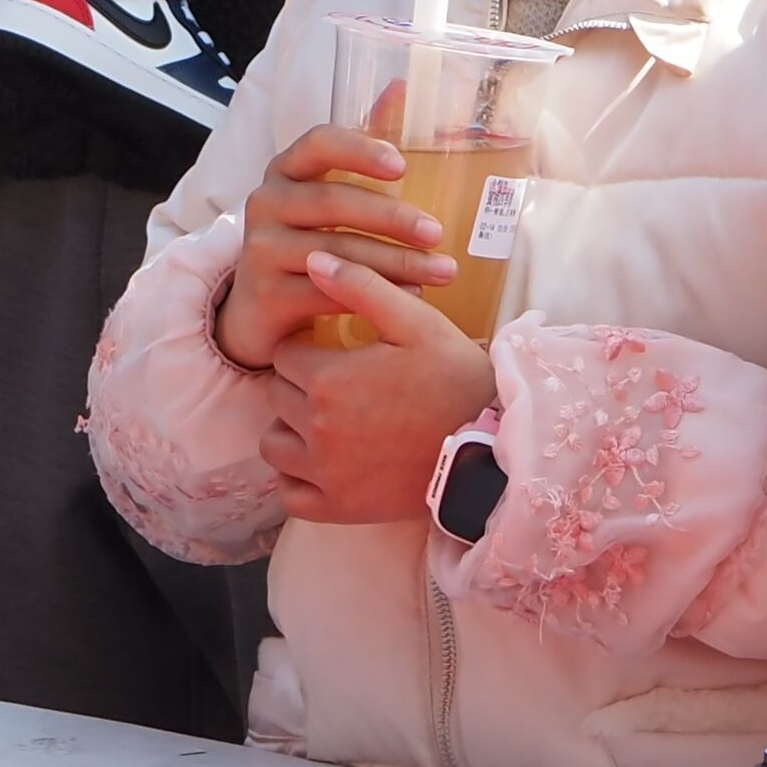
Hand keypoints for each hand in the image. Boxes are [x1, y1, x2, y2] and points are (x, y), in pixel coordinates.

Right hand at [218, 120, 464, 367]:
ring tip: (440, 271)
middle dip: (391, 217)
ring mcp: (259, 250)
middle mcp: (265, 203)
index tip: (401, 165)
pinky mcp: (264, 296)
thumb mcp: (326, 190)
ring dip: (395, 263)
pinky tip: (409, 298)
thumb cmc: (305, 239)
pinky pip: (326, 293)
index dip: (359, 150)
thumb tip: (401, 86)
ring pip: (336, 252)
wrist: (259, 310)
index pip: (318, 143)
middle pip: (332, 202)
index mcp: (285, 170)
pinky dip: (371, 296)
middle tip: (437, 232)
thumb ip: (361, 145)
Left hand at [256, 282, 493, 521]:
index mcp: (328, 379)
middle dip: (300, 386)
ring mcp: (325, 473)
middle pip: (277, 397)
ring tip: (325, 423)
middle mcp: (317, 428)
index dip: (305, 350)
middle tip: (337, 386)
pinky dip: (298, 480)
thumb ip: (361, 286)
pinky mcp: (338, 509)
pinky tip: (324, 464)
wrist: (491, 449)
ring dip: (291, 431)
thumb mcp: (416, 321)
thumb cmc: (456, 379)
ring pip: (275, 446)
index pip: (284, 356)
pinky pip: (290, 495)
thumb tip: (313, 258)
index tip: (332, 354)